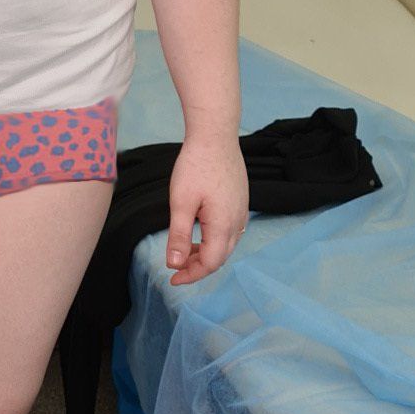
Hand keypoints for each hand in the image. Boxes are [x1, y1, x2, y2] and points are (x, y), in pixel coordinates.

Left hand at [166, 132, 249, 285]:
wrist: (215, 135)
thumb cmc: (196, 165)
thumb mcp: (181, 203)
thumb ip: (180, 236)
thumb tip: (175, 264)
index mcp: (223, 225)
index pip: (210, 263)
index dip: (191, 275)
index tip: (172, 278)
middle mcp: (237, 221)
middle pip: (220, 257)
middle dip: (198, 267)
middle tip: (176, 268)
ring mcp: (242, 211)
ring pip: (226, 244)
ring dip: (206, 253)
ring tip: (185, 251)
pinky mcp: (241, 201)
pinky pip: (230, 230)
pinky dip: (214, 239)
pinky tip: (200, 231)